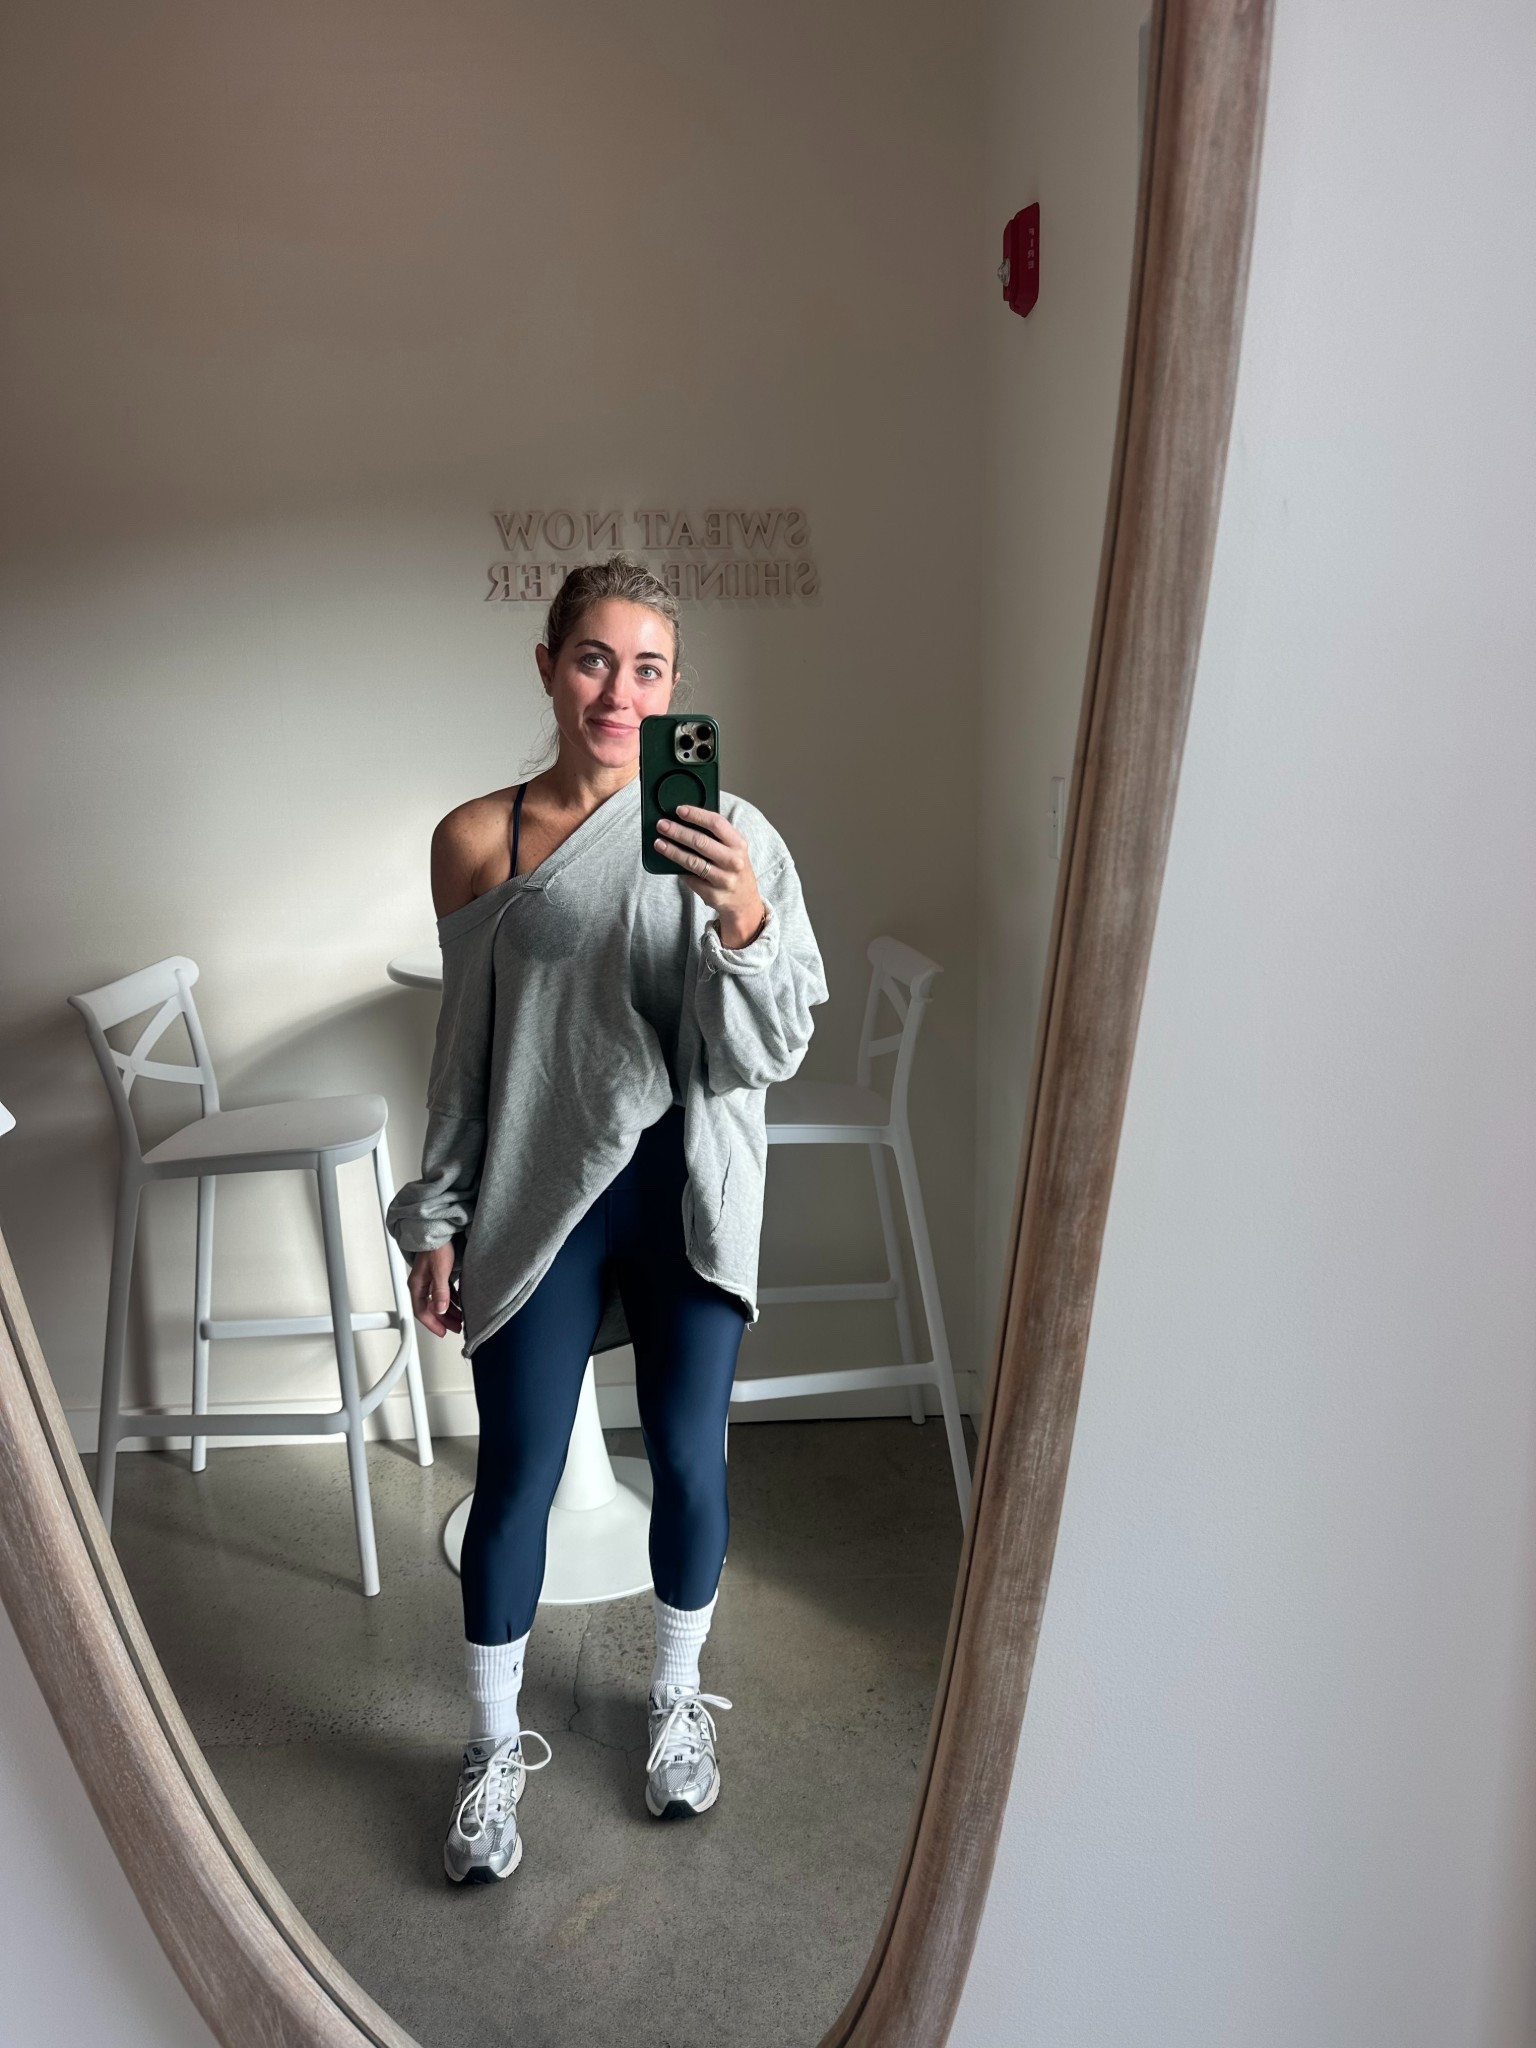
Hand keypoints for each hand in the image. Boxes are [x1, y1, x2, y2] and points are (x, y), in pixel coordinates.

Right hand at [408, 1245, 461, 1337]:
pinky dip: (451, 1300)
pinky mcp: (437, 1275)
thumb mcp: (440, 1271)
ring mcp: (429, 1280)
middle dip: (443, 1320)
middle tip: (455, 1328)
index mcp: (417, 1285)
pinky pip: (443, 1293)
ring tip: (460, 1319)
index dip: (433, 1324)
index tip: (443, 1332)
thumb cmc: (436, 1247)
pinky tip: (459, 1303)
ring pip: (438, 1301)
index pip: (422, 1311)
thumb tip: (440, 1310)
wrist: (438, 1230)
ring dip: (448, 1312)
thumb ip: (440, 1292)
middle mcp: (421, 1284)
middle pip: (430, 1308)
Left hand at [654, 804, 767, 947]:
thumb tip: (686, 821)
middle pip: (701, 842)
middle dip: (678, 831)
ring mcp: (724, 879)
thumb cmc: (734, 867)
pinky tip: (669, 862)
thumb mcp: (734, 848)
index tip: (679, 810)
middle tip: (662, 825)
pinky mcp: (713, 894)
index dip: (696, 815)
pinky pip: (690, 878)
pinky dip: (678, 869)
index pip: (716, 824)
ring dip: (672, 851)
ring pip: (693, 861)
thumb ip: (718, 835)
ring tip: (659, 843)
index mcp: (739, 844)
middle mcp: (733, 861)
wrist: (744, 900)